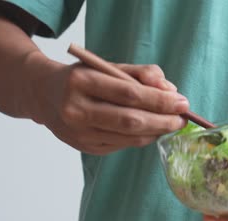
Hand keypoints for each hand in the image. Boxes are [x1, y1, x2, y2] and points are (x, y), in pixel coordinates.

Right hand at [30, 55, 188, 154]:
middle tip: (183, 119)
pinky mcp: (85, 147)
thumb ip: (141, 74)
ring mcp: (78, 133)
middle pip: (131, 120)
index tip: (183, 102)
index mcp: (81, 81)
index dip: (160, 101)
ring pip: (128, 137)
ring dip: (156, 132)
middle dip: (163, 121)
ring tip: (172, 124)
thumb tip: (169, 89)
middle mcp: (76, 109)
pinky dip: (142, 138)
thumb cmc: (83, 77)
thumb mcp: (108, 66)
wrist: (45, 95)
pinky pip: (122, 145)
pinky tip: (152, 130)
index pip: (130, 94)